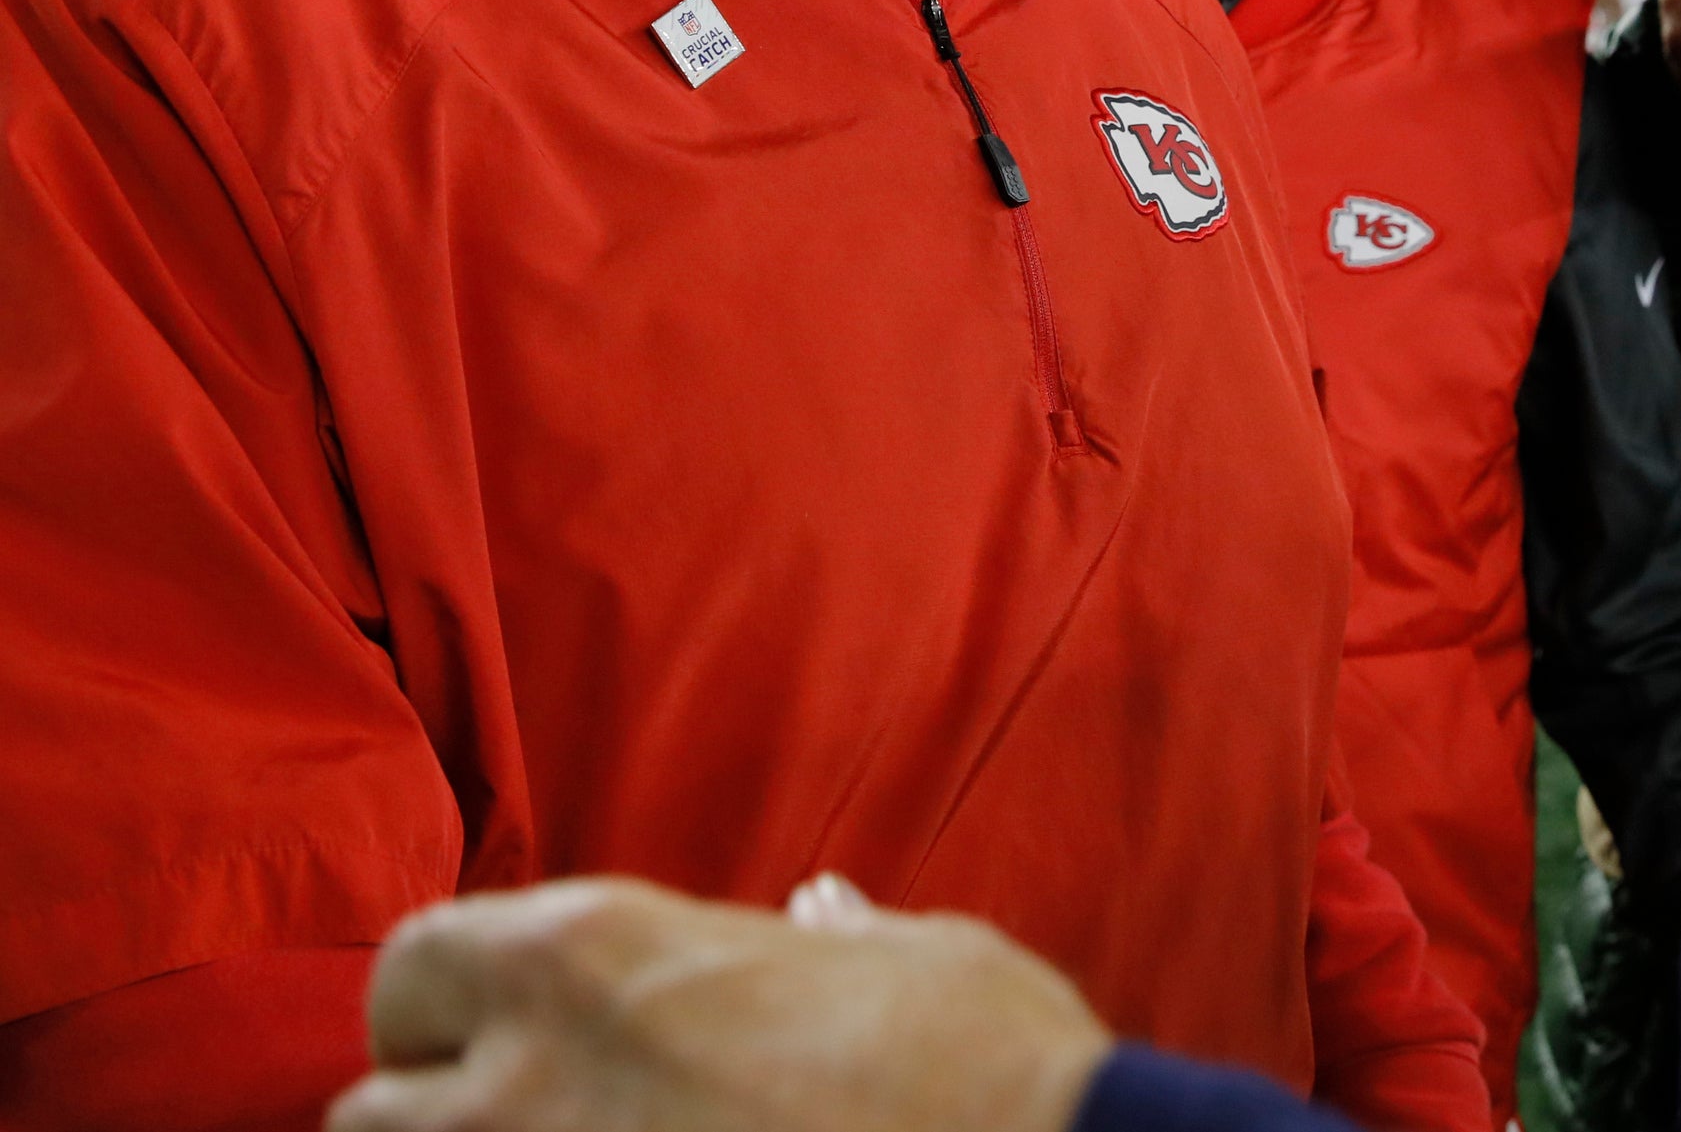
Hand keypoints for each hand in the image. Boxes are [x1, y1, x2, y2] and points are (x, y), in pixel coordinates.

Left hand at [327, 876, 1113, 1131]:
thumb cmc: (974, 1053)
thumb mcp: (907, 957)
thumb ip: (832, 940)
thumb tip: (819, 914)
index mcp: (590, 954)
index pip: (410, 966)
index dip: (446, 1007)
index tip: (508, 1033)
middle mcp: (526, 1080)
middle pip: (362, 1118)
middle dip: (430, 1123)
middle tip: (530, 1124)